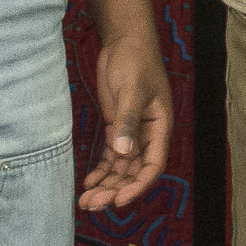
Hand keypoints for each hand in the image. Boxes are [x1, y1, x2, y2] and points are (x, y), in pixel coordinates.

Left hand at [81, 22, 174, 211]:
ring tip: (86, 200)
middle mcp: (147, 134)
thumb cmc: (135, 62)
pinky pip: (111, 156)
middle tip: (92, 204)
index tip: (119, 200)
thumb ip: (127, 121)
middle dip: (116, 190)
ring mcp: (131, 132)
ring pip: (121, 167)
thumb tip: (122, 153)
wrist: (124, 42)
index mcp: (160, 126)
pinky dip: (101, 170)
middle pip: (134, 171)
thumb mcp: (132, 89)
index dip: (138, 185)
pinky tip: (88, 181)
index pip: (153, 164)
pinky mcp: (116, 127)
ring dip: (107, 185)